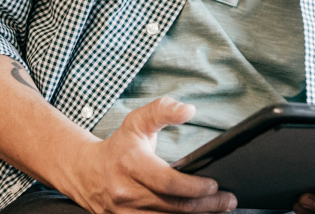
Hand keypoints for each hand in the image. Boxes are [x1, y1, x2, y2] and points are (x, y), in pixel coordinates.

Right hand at [71, 97, 236, 213]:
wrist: (86, 172)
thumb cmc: (118, 146)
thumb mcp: (138, 121)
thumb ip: (163, 111)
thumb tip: (189, 110)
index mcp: (131, 164)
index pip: (167, 182)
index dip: (194, 187)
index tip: (214, 184)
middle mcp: (126, 193)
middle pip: (172, 206)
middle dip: (205, 206)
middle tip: (228, 200)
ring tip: (218, 210)